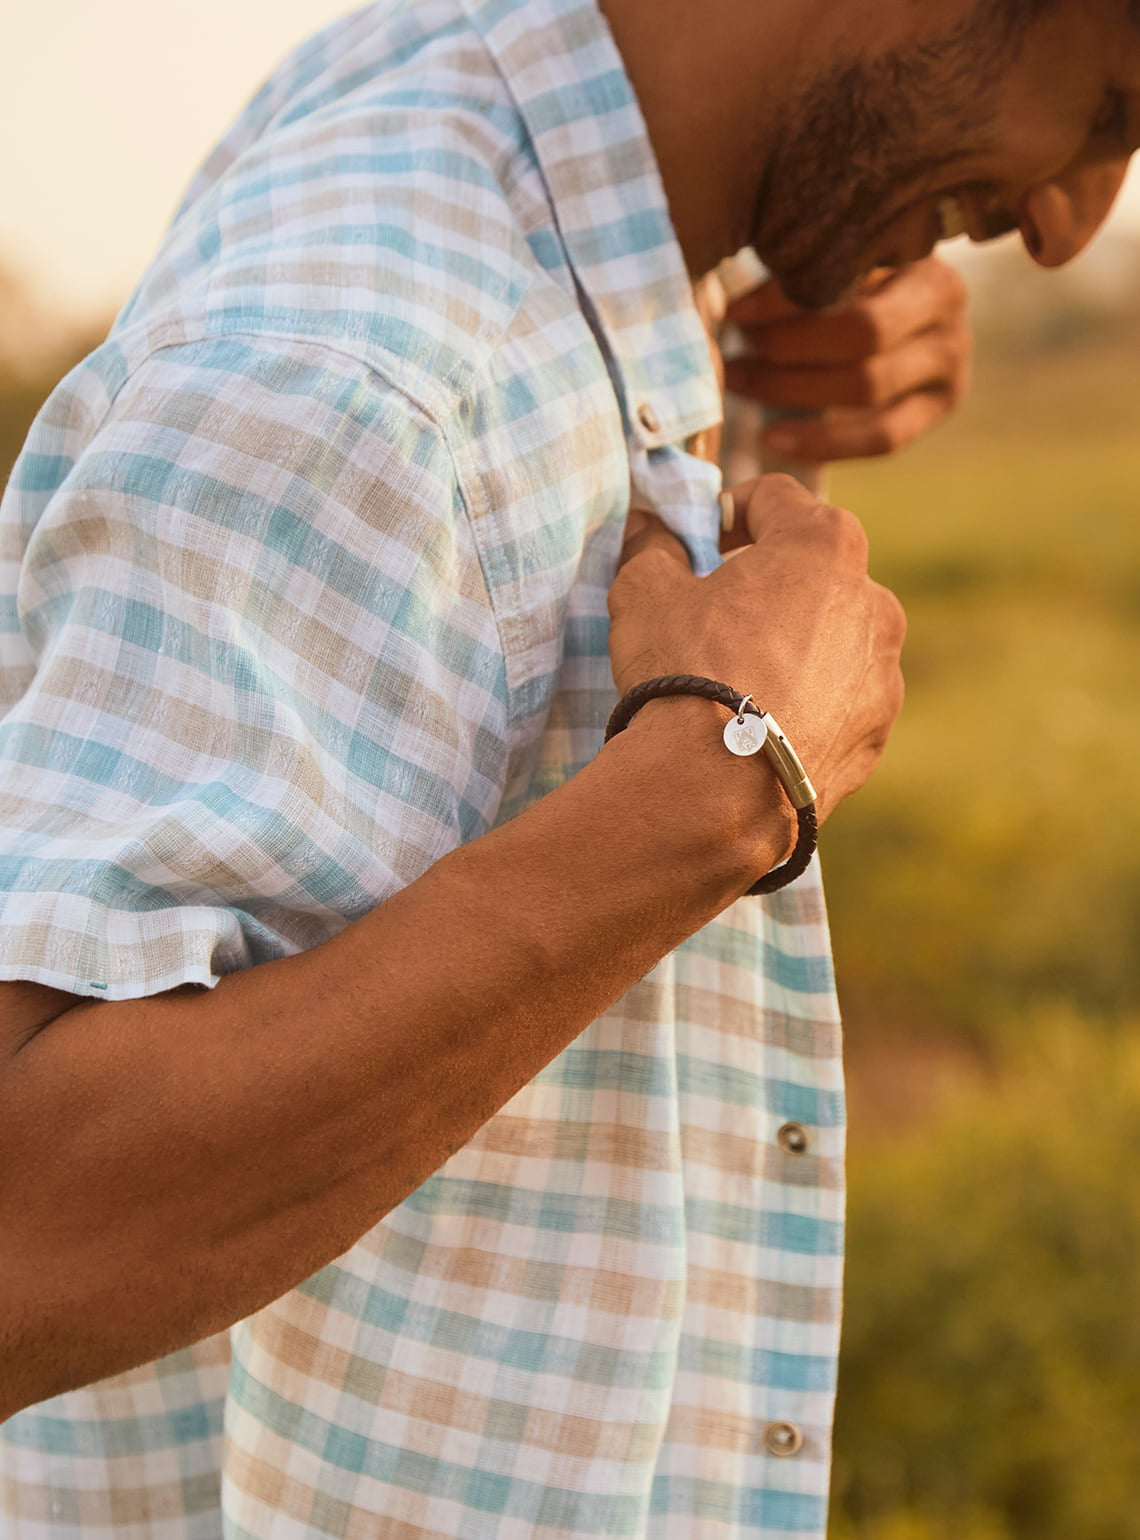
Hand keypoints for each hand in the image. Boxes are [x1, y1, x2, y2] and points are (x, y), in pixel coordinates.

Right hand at [609, 476, 905, 823]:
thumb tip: (650, 528)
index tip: (701, 540)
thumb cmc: (686, 670)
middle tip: (717, 614)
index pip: (776, 497)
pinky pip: (839, 702)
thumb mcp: (645, 592)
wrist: (716, 790)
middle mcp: (873, 601)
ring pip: (835, 640)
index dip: (729, 511)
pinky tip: (761, 726)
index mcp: (824, 544)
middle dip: (770, 583)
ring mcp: (883, 673)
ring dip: (796, 645)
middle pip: (816, 571)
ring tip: (741, 680)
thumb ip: (652, 547)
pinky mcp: (876, 734)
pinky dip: (808, 703)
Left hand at [722, 257, 972, 461]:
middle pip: (861, 333)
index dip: (785, 298)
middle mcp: (946, 302)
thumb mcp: (837, 256)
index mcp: (916, 248)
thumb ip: (802, 263)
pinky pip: (881, 438)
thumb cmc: (851, 275)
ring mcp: (950, 359)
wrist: (906, 313)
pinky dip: (821, 442)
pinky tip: (771, 438)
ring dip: (791, 391)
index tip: (734, 311)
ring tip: (740, 383)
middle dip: (787, 346)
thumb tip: (728, 287)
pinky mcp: (939, 406)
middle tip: (735, 353)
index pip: (847, 276)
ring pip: (866, 387)